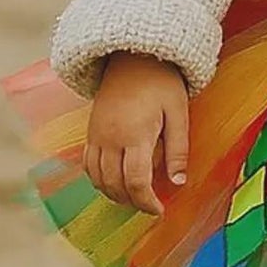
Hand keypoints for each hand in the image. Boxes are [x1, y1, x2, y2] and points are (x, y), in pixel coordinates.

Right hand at [83, 52, 189, 215]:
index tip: (159, 210)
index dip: (147, 202)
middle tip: (150, 205)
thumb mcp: (178, 112)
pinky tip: (115, 181)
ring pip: (98, 179)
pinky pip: (88, 166)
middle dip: (132, 202)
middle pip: (114, 185)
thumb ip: (178, 149)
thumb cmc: (161, 82)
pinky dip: (99, 180)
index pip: (136, 182)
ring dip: (114, 194)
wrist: (133, 56)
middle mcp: (110, 139)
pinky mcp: (90, 132)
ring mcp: (96, 136)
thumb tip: (179, 182)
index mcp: (135, 134)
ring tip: (135, 197)